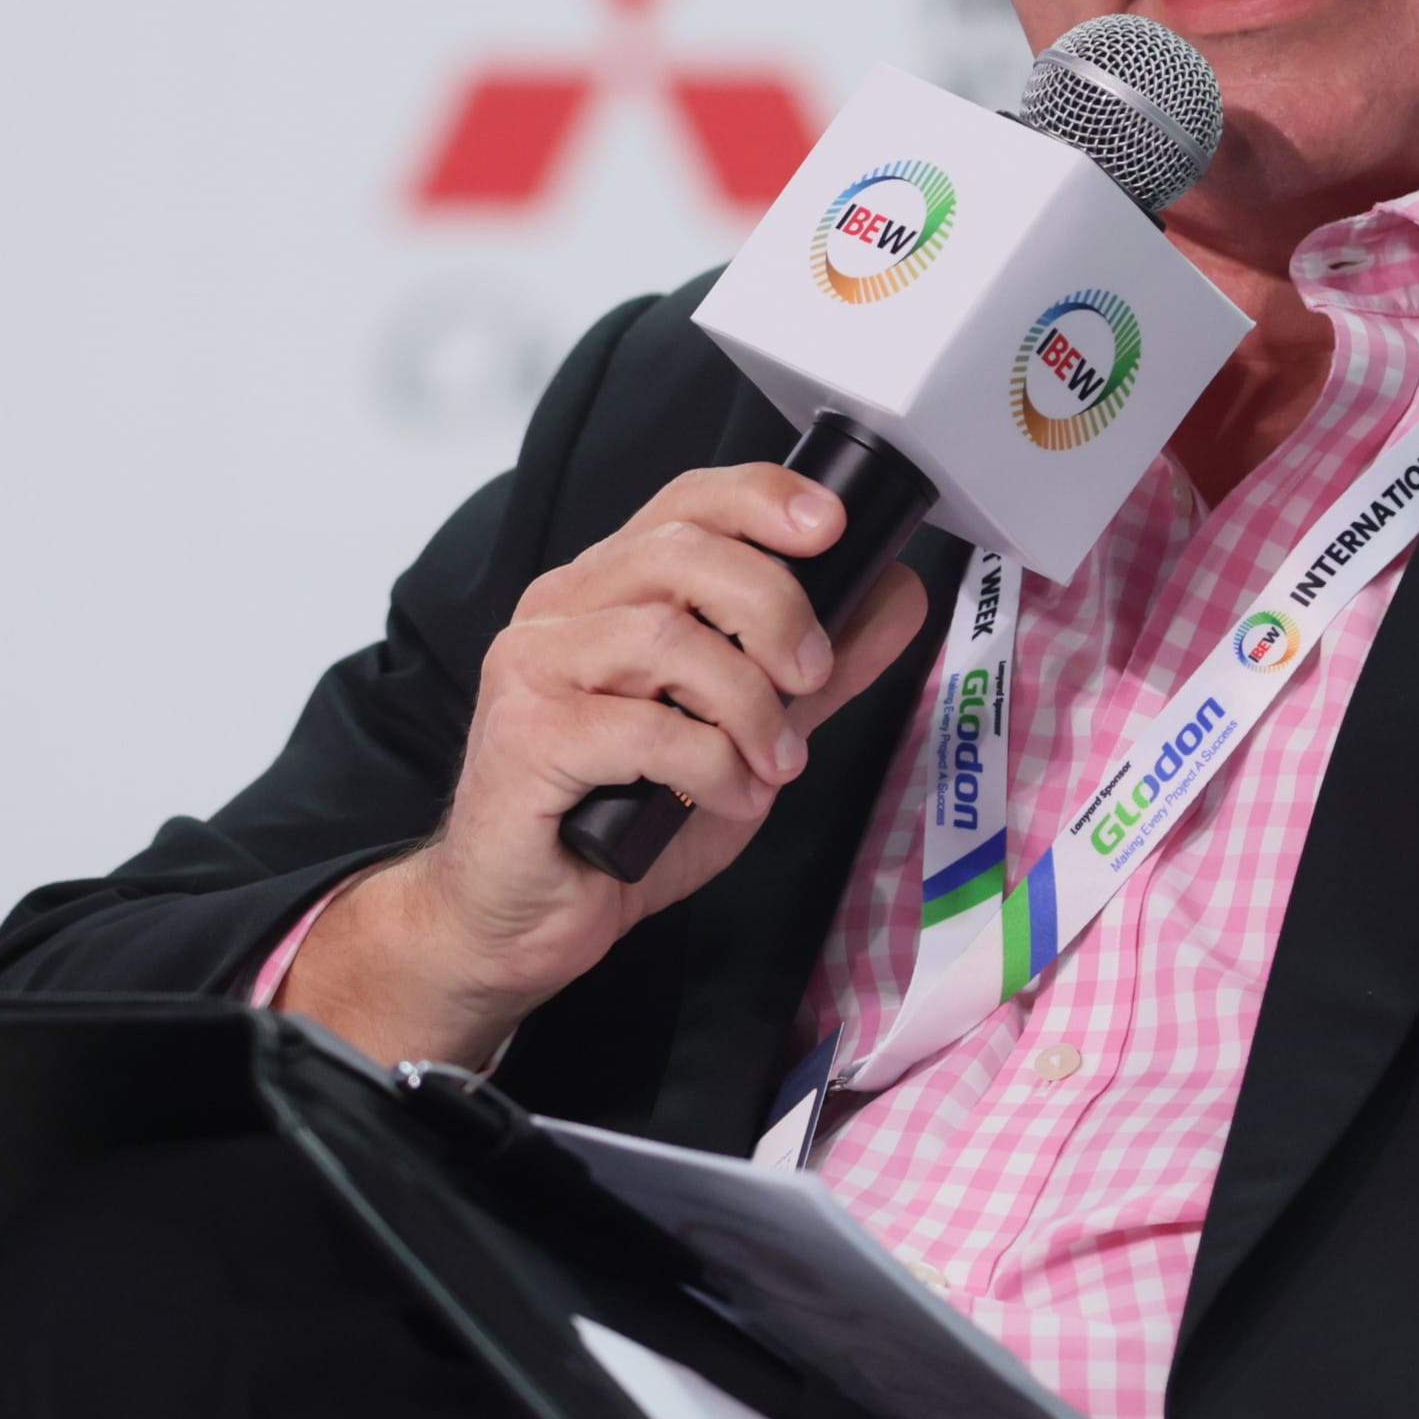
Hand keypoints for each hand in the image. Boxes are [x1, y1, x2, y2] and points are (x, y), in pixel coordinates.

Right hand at [285, 465, 932, 1069]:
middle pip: (682, 553)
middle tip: (812, 677)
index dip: (762, 498)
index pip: (685, 501)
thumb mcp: (742, 737)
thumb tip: (894, 597)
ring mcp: (533, 666)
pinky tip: (725, 795)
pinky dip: (710, 765)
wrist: (524, 921)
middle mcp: (561, 610)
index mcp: (610, 591)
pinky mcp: (525, 735)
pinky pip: (643, 727)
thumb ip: (812, 672)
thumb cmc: (618, 824)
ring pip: (666, 638)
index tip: (832, 525)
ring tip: (774, 763)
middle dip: (774, 609)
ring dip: (748, 705)